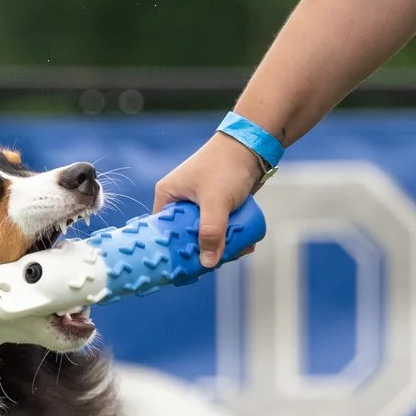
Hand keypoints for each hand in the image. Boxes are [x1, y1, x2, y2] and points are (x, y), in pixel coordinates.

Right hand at [153, 133, 266, 266]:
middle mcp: (181, 201)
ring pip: (207, 234)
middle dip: (205, 250)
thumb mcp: (215, 202)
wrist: (252, 146)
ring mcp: (200, 204)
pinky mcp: (218, 205)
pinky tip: (245, 242)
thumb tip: (207, 263)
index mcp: (168, 197)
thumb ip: (211, 232)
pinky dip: (231, 236)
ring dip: (223, 245)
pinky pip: (220, 227)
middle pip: (187, 237)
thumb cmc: (225, 166)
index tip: (187, 268)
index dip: (174, 251)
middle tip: (220, 260)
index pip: (163, 232)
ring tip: (239, 249)